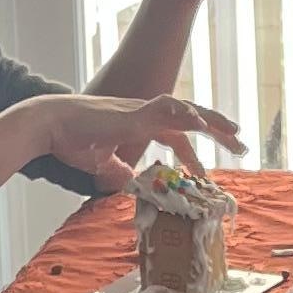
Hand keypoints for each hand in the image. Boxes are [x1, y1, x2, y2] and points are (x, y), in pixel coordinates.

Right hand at [32, 86, 242, 191]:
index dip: (193, 154)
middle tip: (242, 145)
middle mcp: (145, 115)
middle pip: (190, 121)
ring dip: (212, 120)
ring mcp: (140, 112)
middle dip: (217, 132)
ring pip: (185, 111)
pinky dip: (184, 115)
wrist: (50, 125)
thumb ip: (118, 170)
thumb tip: (129, 182)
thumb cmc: (71, 140)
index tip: (207, 173)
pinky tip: (199, 123)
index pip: (175, 137)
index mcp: (139, 125)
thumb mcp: (101, 163)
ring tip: (234, 132)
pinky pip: (165, 110)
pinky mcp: (132, 114)